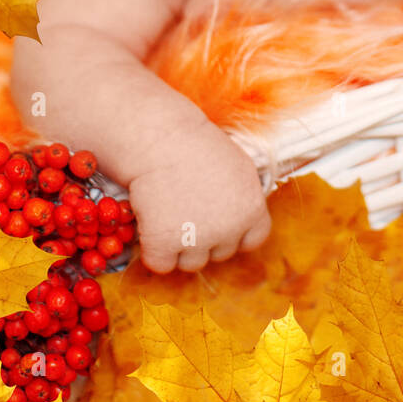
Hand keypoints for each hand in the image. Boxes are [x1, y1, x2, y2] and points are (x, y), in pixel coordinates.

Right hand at [128, 121, 271, 272]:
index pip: (252, 240)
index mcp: (252, 210)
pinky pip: (160, 263)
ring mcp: (197, 240)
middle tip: (184, 207)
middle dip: (203, 237)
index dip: (234, 234)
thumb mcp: (237, 167)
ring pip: (190, 262)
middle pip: (219, 254)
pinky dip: (151, 248)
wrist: (160, 138)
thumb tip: (238, 219)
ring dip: (178, 245)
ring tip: (167, 210)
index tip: (218, 224)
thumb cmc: (196, 145)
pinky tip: (150, 220)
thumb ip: (242, 198)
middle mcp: (229, 230)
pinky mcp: (164, 244)